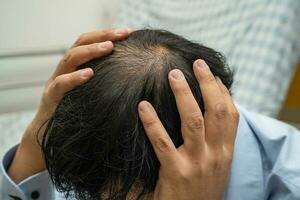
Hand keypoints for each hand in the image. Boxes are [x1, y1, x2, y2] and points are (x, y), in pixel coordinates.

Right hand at [8, 28, 131, 182]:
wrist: (51, 136)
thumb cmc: (78, 114)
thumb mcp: (94, 93)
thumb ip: (107, 82)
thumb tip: (137, 76)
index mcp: (77, 66)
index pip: (90, 42)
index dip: (107, 34)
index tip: (129, 32)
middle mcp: (66, 70)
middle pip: (80, 43)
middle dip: (102, 36)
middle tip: (122, 33)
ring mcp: (56, 82)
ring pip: (70, 58)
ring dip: (90, 51)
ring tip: (108, 47)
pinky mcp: (51, 98)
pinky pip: (61, 84)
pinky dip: (74, 78)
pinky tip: (89, 74)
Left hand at [138, 59, 238, 199]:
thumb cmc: (201, 189)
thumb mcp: (216, 166)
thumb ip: (215, 143)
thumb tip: (208, 118)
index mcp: (225, 152)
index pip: (231, 115)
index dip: (223, 92)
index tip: (213, 75)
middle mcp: (215, 154)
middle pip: (216, 111)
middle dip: (207, 84)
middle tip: (197, 64)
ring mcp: (196, 163)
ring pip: (193, 121)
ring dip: (183, 94)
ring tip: (173, 74)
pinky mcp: (175, 172)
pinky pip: (162, 142)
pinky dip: (152, 122)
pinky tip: (143, 106)